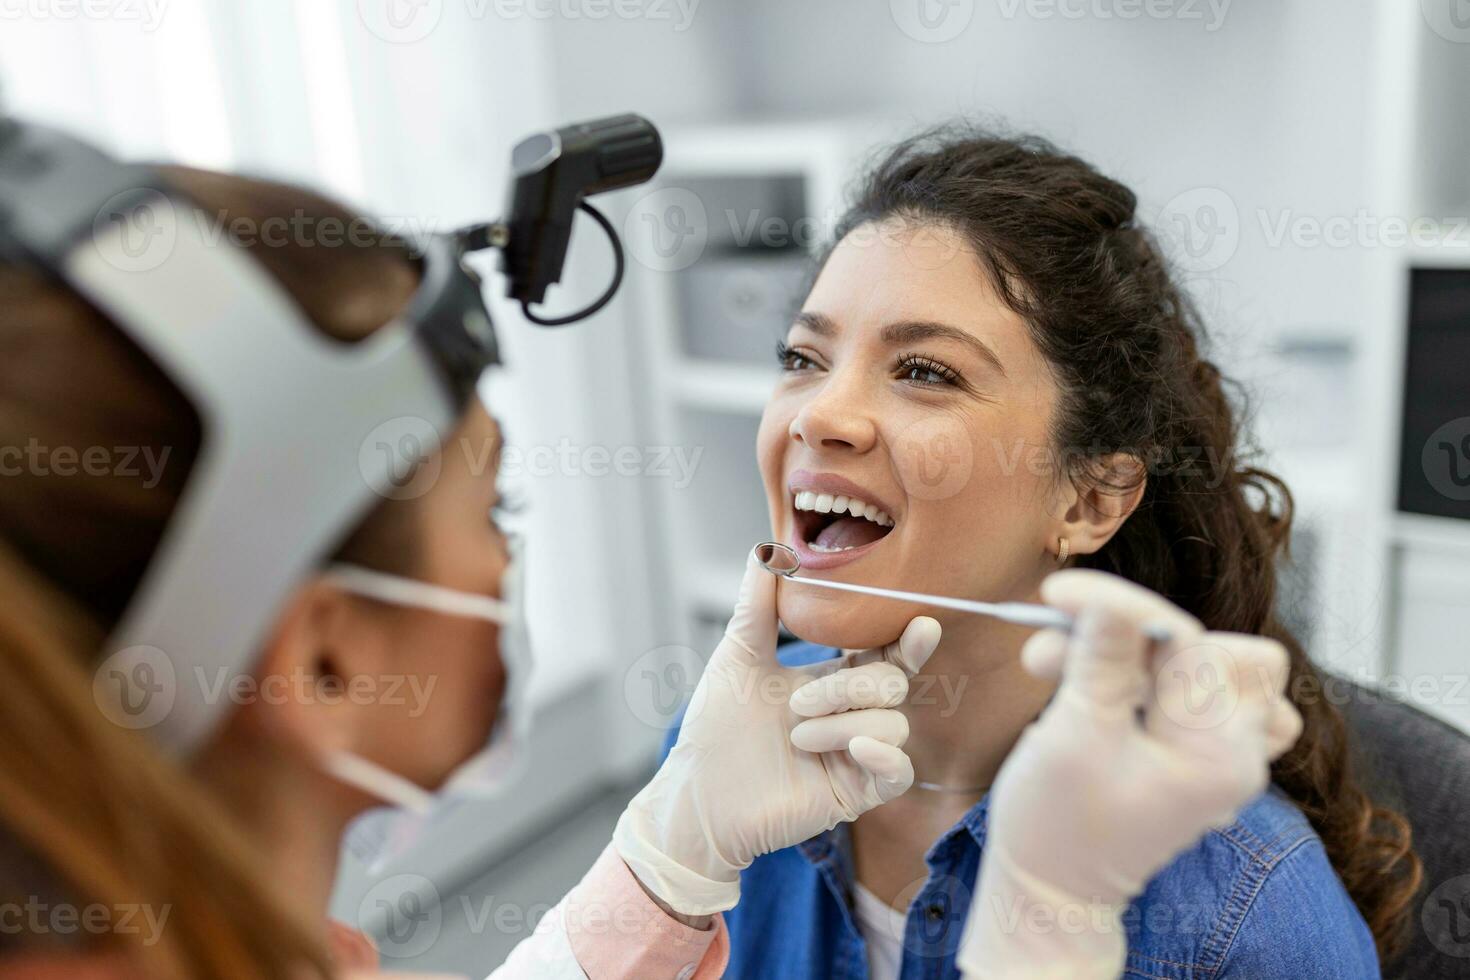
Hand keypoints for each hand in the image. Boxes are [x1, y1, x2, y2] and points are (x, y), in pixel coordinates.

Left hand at [614, 550, 940, 915]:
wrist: (697, 792)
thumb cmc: (716, 726)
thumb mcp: (738, 655)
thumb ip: (758, 604)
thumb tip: (766, 548)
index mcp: (834, 680)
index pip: (887, 652)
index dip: (909, 639)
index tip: (920, 623)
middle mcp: (852, 715)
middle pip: (893, 683)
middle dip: (850, 687)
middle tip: (796, 705)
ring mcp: (858, 754)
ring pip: (896, 724)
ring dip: (844, 724)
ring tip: (797, 738)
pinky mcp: (858, 793)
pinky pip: (900, 771)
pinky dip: (885, 756)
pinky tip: (856, 748)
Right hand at [958, 569, 1300, 978]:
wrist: (1051, 892)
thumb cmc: (1057, 827)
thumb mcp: (1073, 736)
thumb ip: (1101, 661)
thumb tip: (1109, 598)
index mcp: (1219, 756)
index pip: (1188, 643)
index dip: (1119, 608)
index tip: (1056, 595)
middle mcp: (1238, 754)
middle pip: (1219, 649)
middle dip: (1137, 634)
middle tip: (1064, 641)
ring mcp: (1223, 755)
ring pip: (1210, 665)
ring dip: (1139, 654)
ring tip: (1064, 668)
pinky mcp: (1200, 752)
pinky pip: (1193, 692)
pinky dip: (1146, 678)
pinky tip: (1092, 684)